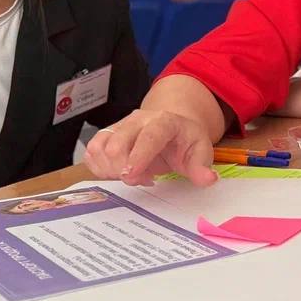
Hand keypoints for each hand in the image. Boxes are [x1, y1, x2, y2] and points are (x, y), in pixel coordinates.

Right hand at [84, 108, 218, 187]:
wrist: (172, 128)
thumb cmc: (184, 141)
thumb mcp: (200, 152)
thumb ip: (202, 167)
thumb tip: (208, 179)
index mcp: (164, 121)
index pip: (148, 136)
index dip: (138, 156)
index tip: (131, 176)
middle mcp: (137, 120)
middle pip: (117, 142)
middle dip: (123, 169)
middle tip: (142, 180)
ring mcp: (119, 126)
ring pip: (99, 147)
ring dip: (109, 169)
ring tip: (131, 176)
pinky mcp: (106, 136)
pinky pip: (91, 152)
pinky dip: (98, 168)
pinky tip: (117, 173)